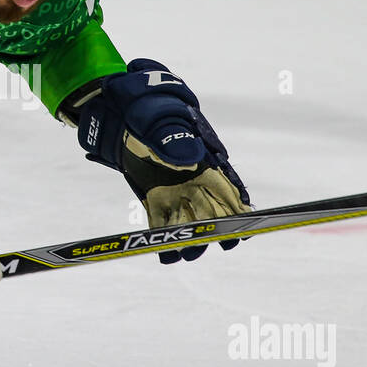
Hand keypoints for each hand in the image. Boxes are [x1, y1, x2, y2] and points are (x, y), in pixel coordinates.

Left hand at [70, 59, 251, 262]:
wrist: (119, 112)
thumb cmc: (146, 109)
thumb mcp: (157, 119)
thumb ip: (172, 138)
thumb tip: (190, 156)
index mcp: (202, 157)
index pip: (227, 185)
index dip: (239, 205)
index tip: (247, 224)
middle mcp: (193, 178)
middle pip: (213, 208)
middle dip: (218, 228)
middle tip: (220, 244)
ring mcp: (174, 189)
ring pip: (190, 219)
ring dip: (192, 237)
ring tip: (188, 254)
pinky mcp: (153, 196)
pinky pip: (162, 221)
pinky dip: (164, 237)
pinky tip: (166, 256)